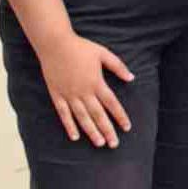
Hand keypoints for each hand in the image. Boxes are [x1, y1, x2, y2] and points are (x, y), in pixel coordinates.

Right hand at [40, 31, 134, 146]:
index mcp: (96, 82)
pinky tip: (75, 136)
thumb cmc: (81, 48)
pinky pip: (63, 114)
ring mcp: (69, 95)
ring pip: (82, 118)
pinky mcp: (57, 95)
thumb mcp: (103, 53)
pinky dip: (69, 126)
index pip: (111, 103)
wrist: (55, 44)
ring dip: (91, 131)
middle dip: (107, 130)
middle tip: (114, 144)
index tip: (127, 127)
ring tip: (99, 143)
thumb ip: (118, 67)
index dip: (120, 116)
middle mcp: (83, 92)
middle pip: (98, 115)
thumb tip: (132, 78)